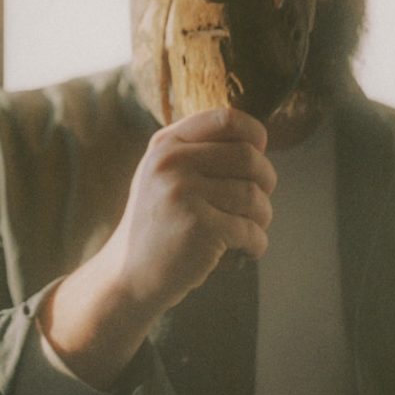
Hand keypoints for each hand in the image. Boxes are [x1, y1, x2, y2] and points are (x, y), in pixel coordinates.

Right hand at [40, 108, 274, 388]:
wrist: (128, 276)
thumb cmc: (159, 225)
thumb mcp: (164, 176)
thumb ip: (199, 152)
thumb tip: (256, 140)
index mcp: (166, 144)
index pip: (226, 118)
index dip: (255, 134)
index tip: (259, 154)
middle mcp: (171, 163)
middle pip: (248, 157)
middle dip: (266, 180)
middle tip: (259, 203)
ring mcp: (182, 193)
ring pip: (254, 195)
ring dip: (263, 216)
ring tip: (251, 228)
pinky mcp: (198, 227)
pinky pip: (250, 230)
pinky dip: (257, 243)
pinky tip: (247, 249)